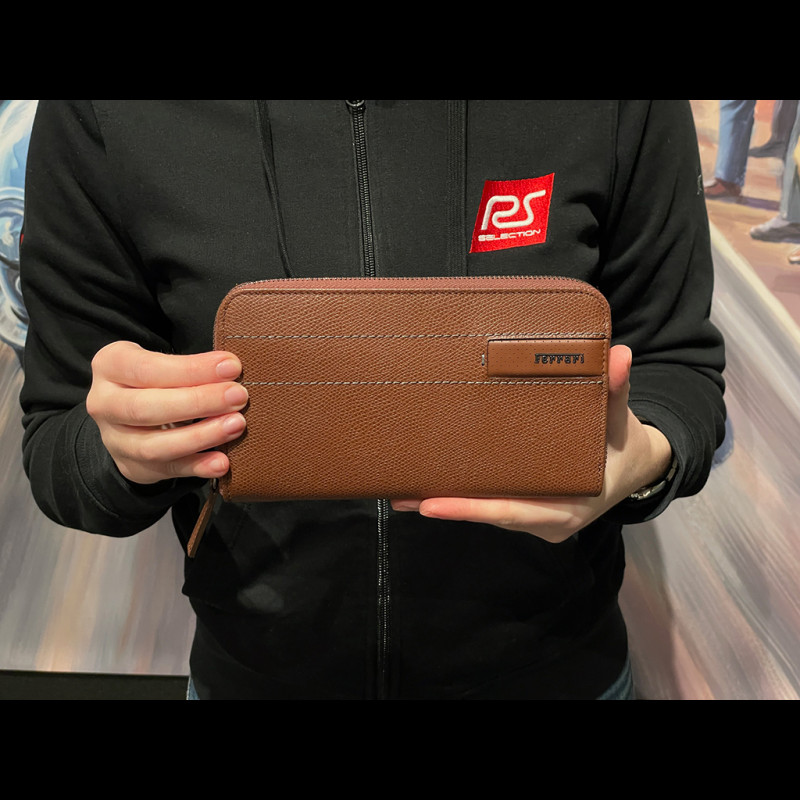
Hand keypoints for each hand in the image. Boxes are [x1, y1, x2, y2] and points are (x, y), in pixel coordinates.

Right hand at [86, 341, 247, 484]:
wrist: (130, 412)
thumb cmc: (157, 378)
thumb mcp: (163, 361)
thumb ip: (191, 366)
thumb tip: (232, 369)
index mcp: (110, 366)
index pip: (149, 369)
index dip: (193, 369)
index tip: (232, 367)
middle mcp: (104, 404)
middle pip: (146, 408)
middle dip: (198, 402)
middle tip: (238, 397)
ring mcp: (115, 440)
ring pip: (154, 445)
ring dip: (200, 437)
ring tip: (236, 425)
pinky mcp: (132, 466)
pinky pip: (167, 469)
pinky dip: (197, 466)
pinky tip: (222, 462)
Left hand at [391, 345, 672, 542]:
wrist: (633, 470)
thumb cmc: (622, 446)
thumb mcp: (618, 421)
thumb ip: (615, 391)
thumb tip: (621, 355)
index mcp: (567, 508)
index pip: (511, 512)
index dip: (471, 509)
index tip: (432, 504)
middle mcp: (546, 521)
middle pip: (488, 516)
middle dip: (444, 506)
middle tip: (400, 495)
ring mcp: (533, 520)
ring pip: (485, 513)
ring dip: (446, 502)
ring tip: (401, 493)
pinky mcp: (524, 512)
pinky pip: (490, 506)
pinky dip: (462, 498)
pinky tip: (427, 489)